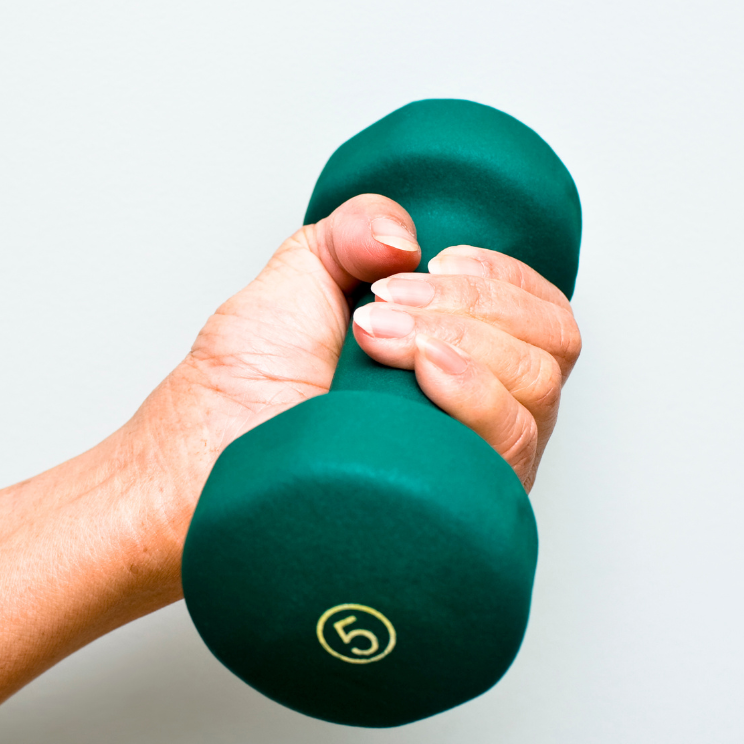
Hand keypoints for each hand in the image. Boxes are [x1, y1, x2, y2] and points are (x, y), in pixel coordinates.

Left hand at [134, 194, 581, 521]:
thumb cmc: (234, 394)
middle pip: (552, 347)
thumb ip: (352, 232)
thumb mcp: (294, 279)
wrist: (191, 466)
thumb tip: (406, 234)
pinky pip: (510, 449)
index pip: (543, 315)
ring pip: (536, 393)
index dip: (504, 276)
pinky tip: (420, 374)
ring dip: (461, 341)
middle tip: (386, 305)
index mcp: (459, 360)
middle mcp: (478, 418)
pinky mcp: (456, 511)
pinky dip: (472, 394)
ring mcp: (470, 468)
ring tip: (375, 339)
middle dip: (474, 302)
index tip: (436, 261)